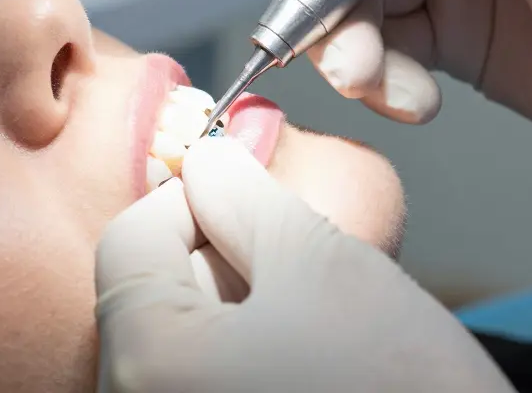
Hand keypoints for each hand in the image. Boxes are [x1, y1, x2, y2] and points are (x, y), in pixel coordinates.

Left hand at [94, 136, 512, 392]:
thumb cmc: (400, 387)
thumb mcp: (321, 262)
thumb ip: (244, 197)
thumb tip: (207, 161)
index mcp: (146, 362)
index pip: (131, 238)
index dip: (197, 199)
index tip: (255, 199)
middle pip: (148, 295)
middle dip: (219, 261)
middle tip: (297, 271)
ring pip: (176, 342)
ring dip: (234, 313)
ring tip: (311, 329)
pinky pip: (200, 382)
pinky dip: (241, 359)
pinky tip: (303, 365)